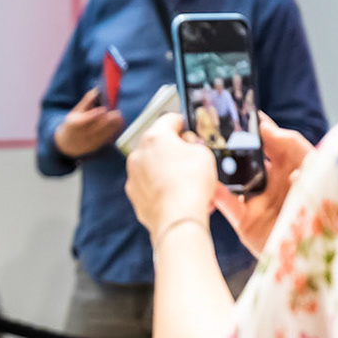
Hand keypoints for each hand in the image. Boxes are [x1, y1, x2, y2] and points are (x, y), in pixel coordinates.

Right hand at [52, 88, 125, 158]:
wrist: (67, 144)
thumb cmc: (73, 123)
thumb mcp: (75, 112)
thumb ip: (86, 102)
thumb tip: (98, 90)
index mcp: (72, 124)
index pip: (82, 121)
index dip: (93, 115)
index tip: (103, 109)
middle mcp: (80, 135)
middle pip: (95, 128)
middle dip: (107, 121)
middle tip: (117, 113)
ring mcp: (88, 143)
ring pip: (103, 134)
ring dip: (113, 126)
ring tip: (119, 118)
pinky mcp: (95, 147)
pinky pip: (106, 139)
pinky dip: (113, 131)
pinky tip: (119, 124)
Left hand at [125, 113, 216, 233]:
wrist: (177, 217)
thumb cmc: (190, 184)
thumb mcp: (204, 153)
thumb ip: (194, 144)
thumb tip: (188, 146)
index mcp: (154, 137)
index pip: (170, 120)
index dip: (184, 124)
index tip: (189, 131)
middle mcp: (138, 154)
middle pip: (159, 145)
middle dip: (176, 151)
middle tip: (193, 161)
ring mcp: (133, 175)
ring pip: (154, 167)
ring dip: (169, 171)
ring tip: (189, 184)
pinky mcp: (134, 195)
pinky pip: (150, 186)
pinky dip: (162, 188)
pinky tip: (179, 196)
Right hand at [209, 113, 315, 255]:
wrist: (323, 257)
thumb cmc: (330, 213)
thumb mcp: (319, 172)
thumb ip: (299, 152)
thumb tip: (274, 138)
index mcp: (292, 165)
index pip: (271, 138)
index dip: (257, 125)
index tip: (242, 113)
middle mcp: (273, 181)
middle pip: (247, 156)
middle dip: (232, 143)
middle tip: (217, 131)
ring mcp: (258, 201)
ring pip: (233, 178)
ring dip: (220, 167)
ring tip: (209, 154)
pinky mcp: (247, 222)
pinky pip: (227, 205)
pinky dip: (217, 195)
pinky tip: (211, 185)